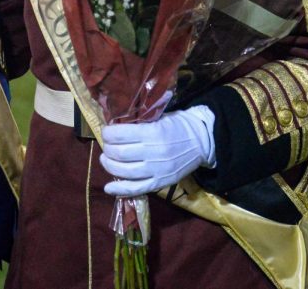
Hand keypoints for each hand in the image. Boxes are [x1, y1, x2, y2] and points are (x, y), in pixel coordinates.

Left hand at [100, 106, 215, 196]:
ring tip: (106, 160)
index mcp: (152, 133)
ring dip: (109, 166)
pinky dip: (120, 189)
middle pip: (119, 154)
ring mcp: (157, 170)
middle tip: (106, 146)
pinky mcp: (160, 182)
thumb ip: (139, 124)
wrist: (201, 141)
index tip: (106, 132)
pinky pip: (137, 189)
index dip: (108, 134)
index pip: (120, 135)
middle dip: (107, 149)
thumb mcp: (158, 117)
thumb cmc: (177, 126)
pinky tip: (108, 188)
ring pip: (124, 172)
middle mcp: (153, 152)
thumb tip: (115, 127)